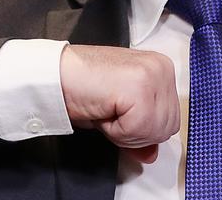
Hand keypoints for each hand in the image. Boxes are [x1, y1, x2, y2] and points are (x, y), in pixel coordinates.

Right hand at [59, 44, 179, 162]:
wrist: (51, 75)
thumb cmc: (78, 86)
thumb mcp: (118, 111)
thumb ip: (140, 130)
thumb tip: (151, 154)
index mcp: (160, 68)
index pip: (170, 120)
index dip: (140, 129)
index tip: (117, 111)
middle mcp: (161, 67)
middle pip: (166, 128)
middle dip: (134, 132)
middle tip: (108, 110)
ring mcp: (153, 74)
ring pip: (155, 130)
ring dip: (124, 131)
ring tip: (104, 107)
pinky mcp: (139, 85)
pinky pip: (138, 128)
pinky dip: (116, 129)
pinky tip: (102, 108)